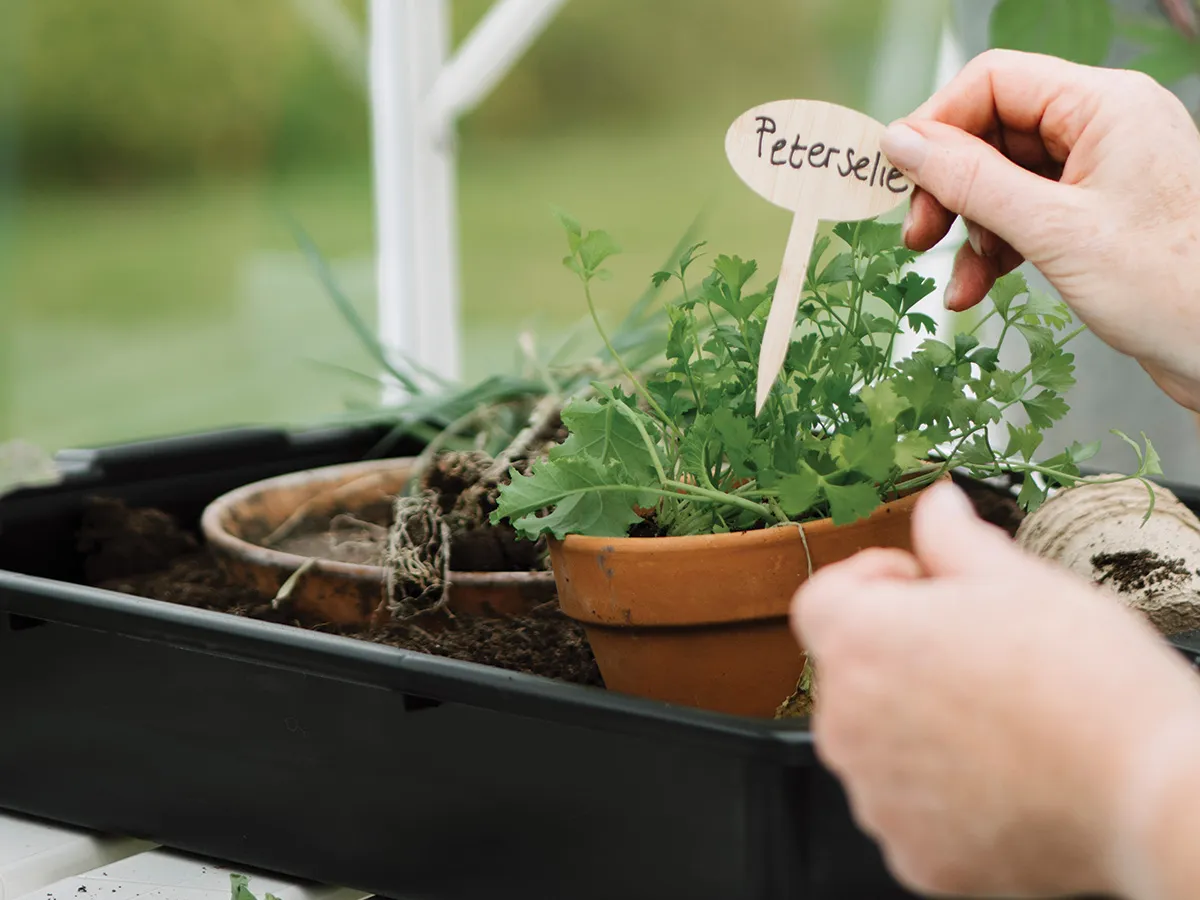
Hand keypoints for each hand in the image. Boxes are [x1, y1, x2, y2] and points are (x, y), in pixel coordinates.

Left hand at [791, 481, 1199, 897]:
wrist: (1149, 793)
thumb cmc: (1089, 683)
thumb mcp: (1018, 577)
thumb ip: (952, 535)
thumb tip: (936, 504)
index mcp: (859, 643)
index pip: (821, 599)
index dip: (870, 582)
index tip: (917, 586)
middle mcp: (847, 723)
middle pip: (849, 672)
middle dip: (898, 653)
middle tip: (973, 650)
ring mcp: (876, 796)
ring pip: (876, 742)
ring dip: (915, 721)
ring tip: (997, 715)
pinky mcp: (913, 853)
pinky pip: (907, 806)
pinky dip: (940, 790)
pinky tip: (1001, 770)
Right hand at [880, 49, 1199, 411]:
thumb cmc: (1173, 286)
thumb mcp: (1052, 231)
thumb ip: (971, 181)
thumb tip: (903, 143)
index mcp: (1105, 105)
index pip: (993, 82)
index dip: (936, 124)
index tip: (897, 174)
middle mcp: (1104, 128)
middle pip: (992, 133)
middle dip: (948, 188)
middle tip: (918, 234)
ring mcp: (1101, 173)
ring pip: (1003, 182)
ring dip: (969, 230)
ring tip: (953, 275)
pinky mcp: (1097, 217)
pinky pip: (1026, 217)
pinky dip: (995, 251)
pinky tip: (976, 288)